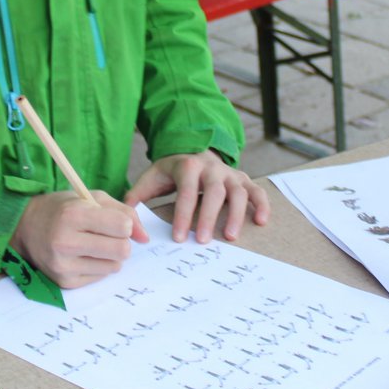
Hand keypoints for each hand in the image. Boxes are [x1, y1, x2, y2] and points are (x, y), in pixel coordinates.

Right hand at [10, 192, 145, 288]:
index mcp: (73, 215)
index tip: (113, 221)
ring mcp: (64, 265)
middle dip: (121, 242)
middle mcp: (66, 242)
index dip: (123, 224)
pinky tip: (82, 256)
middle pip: (122, 251)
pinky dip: (97, 266)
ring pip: (114, 267)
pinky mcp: (65, 282)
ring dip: (110, 256)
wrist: (26, 228)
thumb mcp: (91, 198)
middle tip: (107, 236)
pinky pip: (100, 277)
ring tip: (92, 245)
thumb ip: (124, 212)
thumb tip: (145, 238)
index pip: (122, 227)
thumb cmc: (63, 209)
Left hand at [124, 151, 270, 243]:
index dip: (182, 215)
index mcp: (187, 166)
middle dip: (208, 217)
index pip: (186, 192)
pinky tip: (261, 221)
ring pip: (238, 192)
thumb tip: (126, 217)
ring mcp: (229, 173)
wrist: (193, 148)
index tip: (177, 237)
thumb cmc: (172, 170)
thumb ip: (138, 194)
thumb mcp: (152, 176)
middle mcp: (212, 168)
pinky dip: (262, 205)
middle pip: (214, 192)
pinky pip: (257, 190)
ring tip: (230, 237)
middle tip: (201, 241)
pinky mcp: (243, 179)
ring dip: (237, 214)